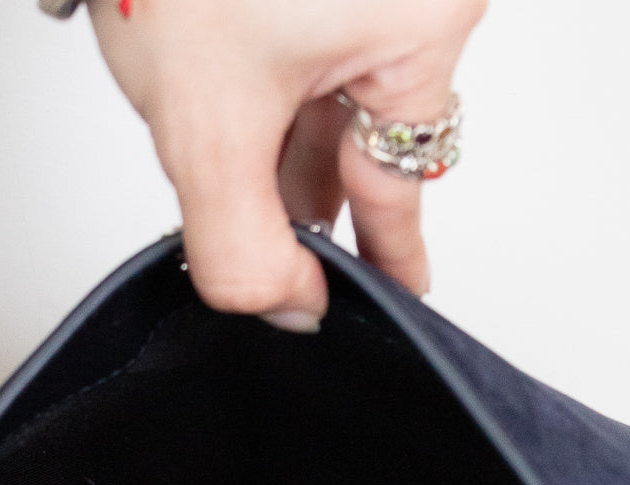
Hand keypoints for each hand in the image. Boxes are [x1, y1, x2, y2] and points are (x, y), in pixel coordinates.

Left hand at [86, 0, 484, 327]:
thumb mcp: (207, 121)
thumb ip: (245, 241)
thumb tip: (290, 309)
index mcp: (422, 24)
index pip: (402, 181)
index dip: (388, 252)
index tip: (399, 298)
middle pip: (363, 133)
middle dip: (308, 187)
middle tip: (292, 248)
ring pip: (329, 87)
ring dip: (277, 133)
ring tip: (231, 146)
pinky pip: (308, 37)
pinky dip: (265, 78)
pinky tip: (226, 89)